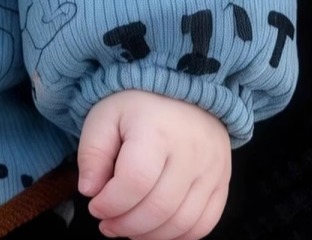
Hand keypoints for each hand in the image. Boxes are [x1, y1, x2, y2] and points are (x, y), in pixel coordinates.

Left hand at [78, 91, 231, 239]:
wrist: (182, 86)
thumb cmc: (136, 104)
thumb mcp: (104, 116)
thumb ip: (91, 153)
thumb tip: (89, 192)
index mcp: (156, 131)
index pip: (135, 181)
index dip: (111, 203)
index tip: (94, 206)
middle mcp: (190, 153)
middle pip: (159, 208)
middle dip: (126, 225)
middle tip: (106, 225)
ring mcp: (212, 171)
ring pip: (183, 223)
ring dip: (150, 235)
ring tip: (126, 229)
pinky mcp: (222, 184)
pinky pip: (204, 224)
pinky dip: (178, 236)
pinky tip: (154, 230)